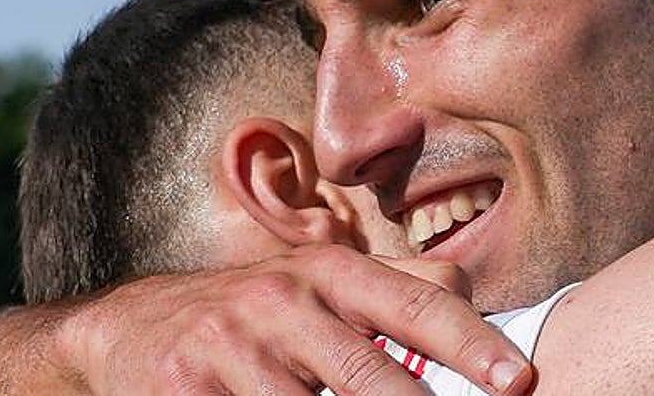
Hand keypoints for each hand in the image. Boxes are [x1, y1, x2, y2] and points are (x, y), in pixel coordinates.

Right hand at [57, 244, 531, 395]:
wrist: (134, 327)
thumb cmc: (257, 310)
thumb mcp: (324, 283)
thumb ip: (397, 291)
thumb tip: (476, 305)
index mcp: (332, 270)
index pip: (418, 303)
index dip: (473, 345)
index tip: (519, 381)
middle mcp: (285, 300)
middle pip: (369, 374)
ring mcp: (234, 346)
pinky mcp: (187, 389)